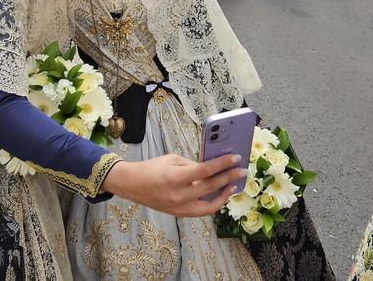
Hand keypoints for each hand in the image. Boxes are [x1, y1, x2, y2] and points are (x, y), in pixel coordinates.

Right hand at [101, 154, 245, 216]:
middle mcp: (178, 195)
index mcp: (175, 178)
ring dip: (224, 195)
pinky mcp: (178, 214)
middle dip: (228, 178)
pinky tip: (219, 194)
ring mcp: (179, 207)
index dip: (223, 164)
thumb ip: (192, 164)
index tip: (236, 158)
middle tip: (241, 171)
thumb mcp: (172, 160)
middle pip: (211, 187)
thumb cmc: (151, 168)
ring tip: (232, 185)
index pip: (205, 171)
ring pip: (209, 206)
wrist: (131, 185)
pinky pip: (201, 211)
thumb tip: (212, 167)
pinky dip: (212, 203)